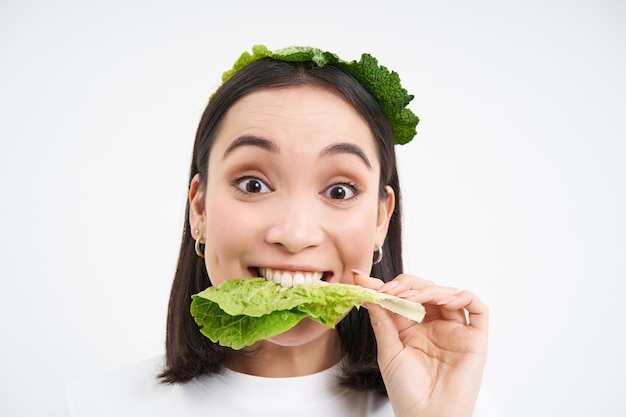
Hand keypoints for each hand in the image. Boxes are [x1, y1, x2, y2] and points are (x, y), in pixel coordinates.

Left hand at [352, 271, 488, 416]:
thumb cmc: (407, 392)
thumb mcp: (388, 351)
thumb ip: (383, 320)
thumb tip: (370, 292)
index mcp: (413, 328)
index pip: (402, 297)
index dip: (385, 286)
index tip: (363, 278)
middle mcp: (435, 326)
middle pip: (425, 289)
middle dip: (407, 285)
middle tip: (390, 290)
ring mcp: (455, 331)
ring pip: (448, 293)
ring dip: (429, 289)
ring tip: (412, 297)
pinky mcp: (475, 339)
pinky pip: (477, 308)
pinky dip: (462, 298)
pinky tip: (444, 302)